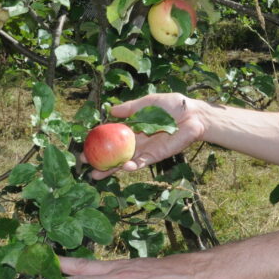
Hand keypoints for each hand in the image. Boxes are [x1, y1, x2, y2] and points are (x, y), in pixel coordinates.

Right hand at [86, 93, 206, 177]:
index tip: (85, 146)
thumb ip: (131, 108)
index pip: (112, 137)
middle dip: (100, 161)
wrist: (193, 115)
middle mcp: (137, 141)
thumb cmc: (173, 106)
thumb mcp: (148, 103)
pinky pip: (141, 163)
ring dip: (112, 170)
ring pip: (125, 162)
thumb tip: (111, 110)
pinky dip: (132, 166)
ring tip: (97, 175)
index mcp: (133, 128)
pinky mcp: (156, 156)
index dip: (99, 142)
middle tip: (85, 165)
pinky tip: (123, 167)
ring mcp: (145, 150)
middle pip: (115, 153)